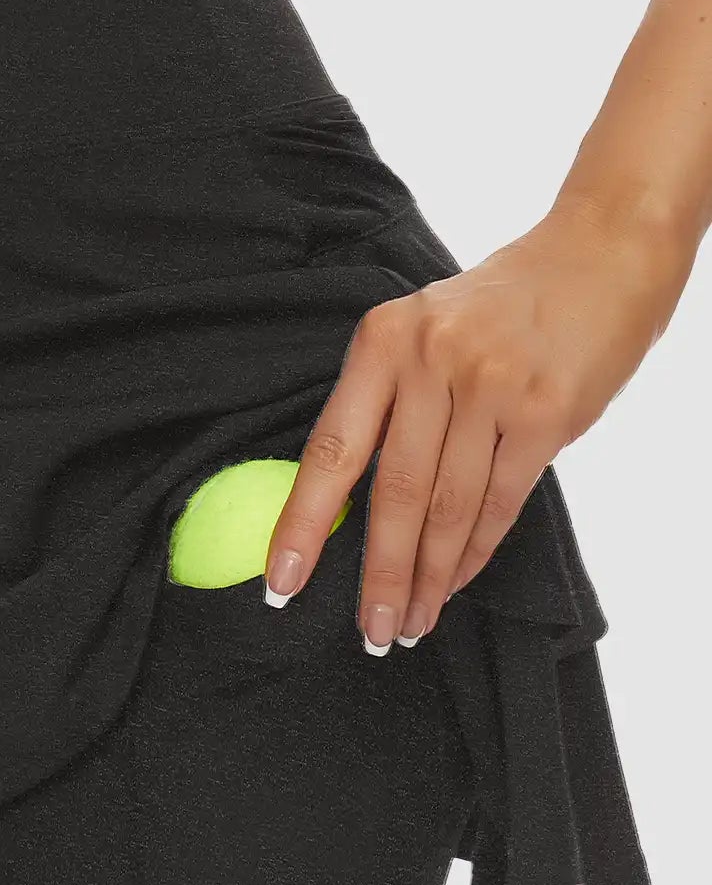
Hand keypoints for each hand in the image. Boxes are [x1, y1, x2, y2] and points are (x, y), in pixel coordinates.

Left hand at [264, 200, 693, 650]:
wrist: (602, 251)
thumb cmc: (502, 304)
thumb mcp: (424, 329)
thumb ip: (389, 402)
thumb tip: (348, 505)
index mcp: (382, 339)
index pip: (331, 449)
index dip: (303, 524)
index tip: (282, 584)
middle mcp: (431, 360)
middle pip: (393, 492)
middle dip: (377, 574)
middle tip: (369, 633)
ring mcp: (490, 385)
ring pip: (447, 507)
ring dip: (427, 577)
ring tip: (409, 623)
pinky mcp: (543, 412)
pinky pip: (499, 503)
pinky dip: (475, 553)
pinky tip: (454, 584)